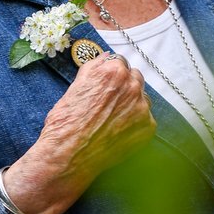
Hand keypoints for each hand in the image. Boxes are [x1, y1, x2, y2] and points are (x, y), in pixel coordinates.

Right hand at [1, 53, 154, 213]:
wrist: (67, 156)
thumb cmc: (66, 122)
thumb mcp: (76, 85)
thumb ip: (95, 66)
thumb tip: (106, 56)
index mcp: (114, 71)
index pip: (121, 63)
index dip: (111, 75)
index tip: (106, 86)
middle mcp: (132, 86)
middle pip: (135, 78)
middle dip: (124, 87)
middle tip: (109, 103)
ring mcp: (142, 107)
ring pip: (141, 99)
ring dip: (132, 105)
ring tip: (112, 120)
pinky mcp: (147, 128)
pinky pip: (146, 119)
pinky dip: (135, 124)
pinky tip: (118, 132)